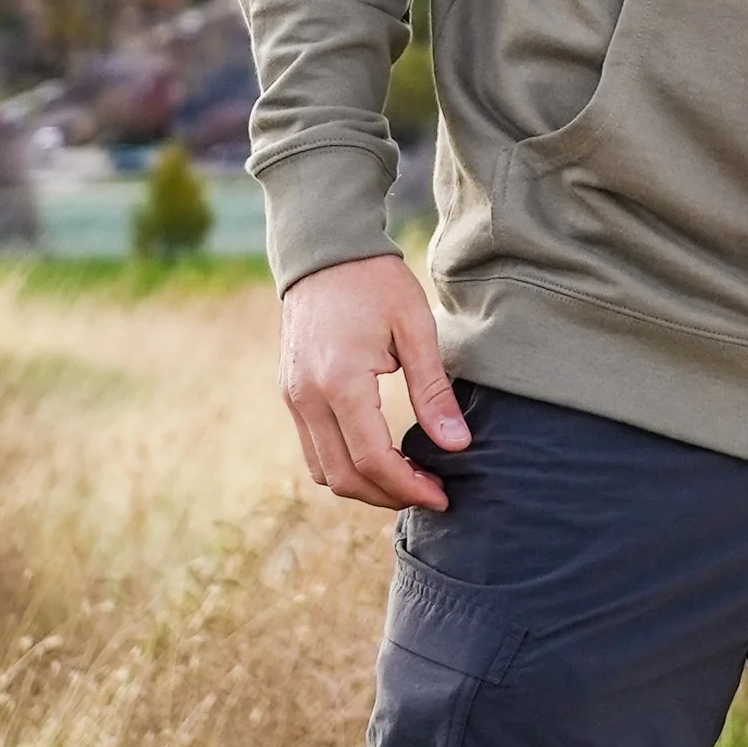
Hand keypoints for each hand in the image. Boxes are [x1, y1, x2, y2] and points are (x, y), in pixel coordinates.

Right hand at [278, 251, 468, 510]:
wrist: (324, 251)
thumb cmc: (376, 282)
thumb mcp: (416, 328)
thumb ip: (433, 391)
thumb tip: (457, 444)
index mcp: (340, 383)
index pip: (373, 460)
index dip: (408, 486)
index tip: (443, 495)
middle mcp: (307, 399)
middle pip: (343, 477)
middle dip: (388, 495)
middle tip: (431, 492)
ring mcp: (293, 399)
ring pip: (323, 471)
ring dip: (364, 486)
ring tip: (409, 479)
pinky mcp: (291, 394)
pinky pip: (313, 449)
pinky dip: (344, 465)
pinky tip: (380, 456)